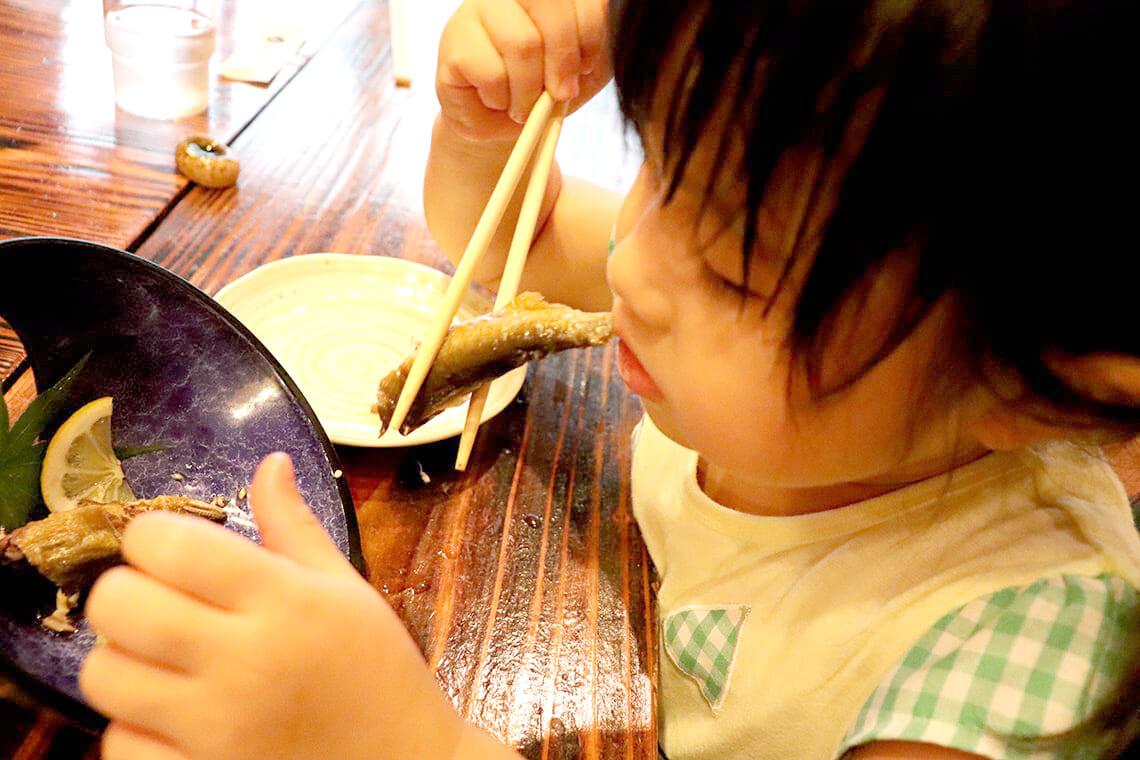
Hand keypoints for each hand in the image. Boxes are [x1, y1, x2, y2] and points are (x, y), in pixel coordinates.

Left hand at [80, 453, 466, 759]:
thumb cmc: (377, 671)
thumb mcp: (346, 589)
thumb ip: (294, 527)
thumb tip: (268, 461)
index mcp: (284, 601)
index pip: (171, 543)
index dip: (152, 535)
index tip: (170, 546)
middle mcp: (243, 661)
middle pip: (118, 604)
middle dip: (125, 591)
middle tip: (157, 601)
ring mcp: (216, 729)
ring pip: (104, 674)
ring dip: (123, 657)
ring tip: (161, 659)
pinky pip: (117, 745)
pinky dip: (132, 727)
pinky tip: (168, 717)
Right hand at [437, 0, 611, 140]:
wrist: (504, 125)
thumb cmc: (550, 88)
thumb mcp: (591, 65)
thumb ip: (606, 37)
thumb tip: (612, 12)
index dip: (591, 36)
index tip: (585, 67)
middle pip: (551, 8)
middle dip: (562, 62)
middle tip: (560, 93)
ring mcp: (480, 7)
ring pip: (522, 44)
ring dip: (530, 91)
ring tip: (524, 105)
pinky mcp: (455, 39)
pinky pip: (491, 71)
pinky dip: (502, 99)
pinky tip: (497, 100)